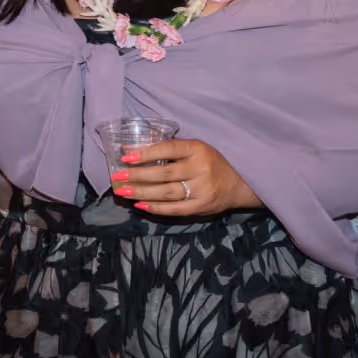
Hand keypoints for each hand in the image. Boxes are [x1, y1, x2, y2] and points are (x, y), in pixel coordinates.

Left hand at [109, 138, 260, 215]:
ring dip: (141, 193)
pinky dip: (155, 208)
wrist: (239, 184)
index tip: (125, 155)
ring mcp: (201, 190)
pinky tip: (139, 205)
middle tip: (118, 176)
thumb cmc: (212, 163)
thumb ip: (172, 148)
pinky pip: (174, 209)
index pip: (168, 148)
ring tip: (123, 191)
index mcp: (198, 149)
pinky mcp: (201, 207)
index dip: (145, 152)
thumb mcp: (197, 149)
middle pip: (164, 173)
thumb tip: (137, 147)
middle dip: (137, 175)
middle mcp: (200, 169)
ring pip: (166, 192)